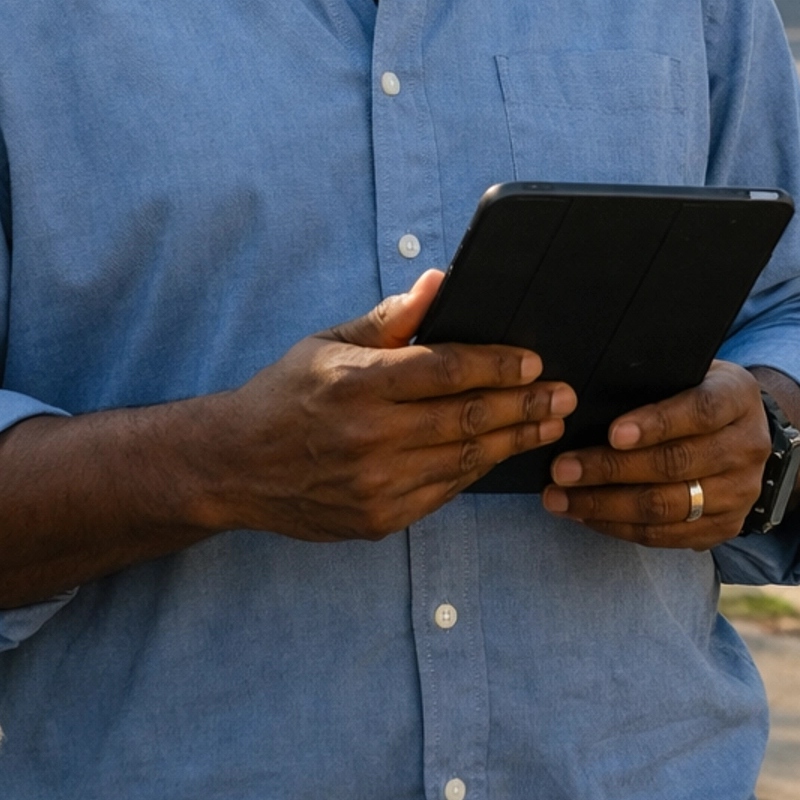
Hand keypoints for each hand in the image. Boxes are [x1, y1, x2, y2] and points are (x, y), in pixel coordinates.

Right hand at [203, 270, 575, 542]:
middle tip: (564, 394)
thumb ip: (392, 318)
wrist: (235, 467)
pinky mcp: (381, 518)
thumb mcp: (330, 341)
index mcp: (359, 384)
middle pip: (468, 417)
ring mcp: (376, 484)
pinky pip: (446, 491)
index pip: (447, 370)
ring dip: (515, 440)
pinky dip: (478, 469)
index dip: (498, 365)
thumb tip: (441, 281)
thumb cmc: (287, 394)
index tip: (534, 361)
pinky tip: (502, 453)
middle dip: (526, 404)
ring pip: (465, 458)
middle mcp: (370, 436)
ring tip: (549, 423)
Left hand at [539, 360, 769, 548]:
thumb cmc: (700, 392)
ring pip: (667, 508)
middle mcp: (747, 448)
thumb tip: (590, 396)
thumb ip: (657, 380)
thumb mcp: (692, 371)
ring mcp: (740, 493)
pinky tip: (586, 515)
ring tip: (560, 498)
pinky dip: (620, 528)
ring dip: (606, 506)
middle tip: (563, 469)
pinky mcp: (726, 527)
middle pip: (676, 465)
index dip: (656, 423)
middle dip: (611, 470)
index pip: (700, 411)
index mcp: (739, 398)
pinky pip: (666, 536)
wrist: (746, 432)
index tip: (612, 433)